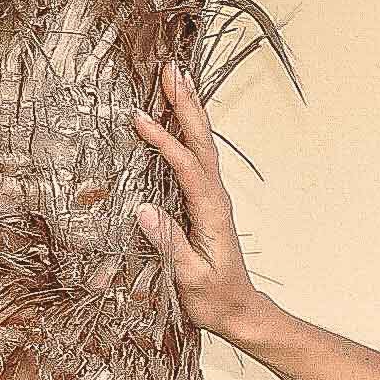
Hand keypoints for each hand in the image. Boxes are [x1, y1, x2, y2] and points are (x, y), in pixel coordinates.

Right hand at [130, 58, 266, 340]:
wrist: (239, 310)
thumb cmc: (214, 300)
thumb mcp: (189, 278)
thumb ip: (169, 244)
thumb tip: (143, 209)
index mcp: (212, 213)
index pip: (188, 168)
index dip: (165, 143)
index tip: (139, 120)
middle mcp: (216, 198)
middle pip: (202, 142)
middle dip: (186, 104)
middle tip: (171, 69)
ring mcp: (212, 196)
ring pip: (202, 144)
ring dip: (189, 109)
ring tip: (176, 76)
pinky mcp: (205, 200)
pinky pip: (196, 156)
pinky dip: (187, 129)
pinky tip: (177, 113)